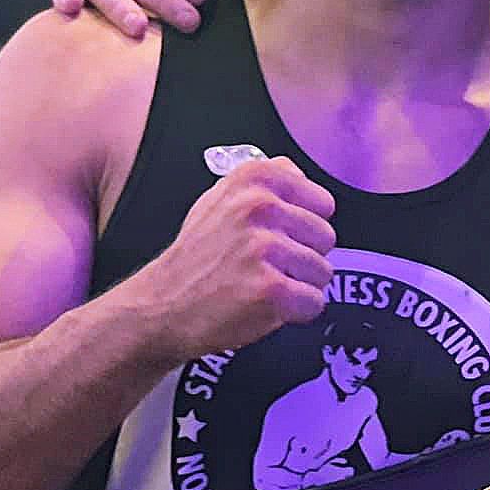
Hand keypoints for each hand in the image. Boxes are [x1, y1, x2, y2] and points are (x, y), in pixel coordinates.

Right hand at [135, 156, 336, 363]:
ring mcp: (265, 248)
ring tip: (261, 284)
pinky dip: (295, 311)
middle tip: (265, 266)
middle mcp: (260, 207)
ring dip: (299, 285)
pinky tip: (264, 305)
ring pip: (323, 271)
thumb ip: (264, 184)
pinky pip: (314, 302)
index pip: (323, 202)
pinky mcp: (270, 289)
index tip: (279, 236)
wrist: (163, 304)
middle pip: (326, 237)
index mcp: (254, 179)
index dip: (304, 226)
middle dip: (303, 257)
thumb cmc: (197, 255)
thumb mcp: (221, 198)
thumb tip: (302, 177)